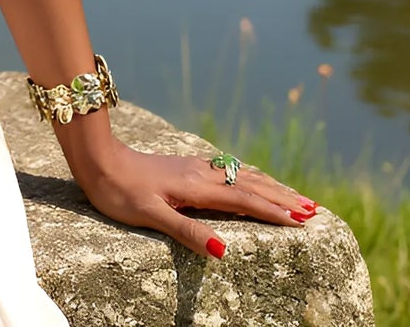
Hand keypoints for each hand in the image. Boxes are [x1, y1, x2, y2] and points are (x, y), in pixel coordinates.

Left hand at [76, 140, 318, 258]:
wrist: (96, 158)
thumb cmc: (119, 190)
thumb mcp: (150, 214)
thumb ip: (187, 232)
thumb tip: (224, 250)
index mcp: (197, 187)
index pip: (245, 201)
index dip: (275, 211)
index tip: (304, 220)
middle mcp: (200, 175)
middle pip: (249, 185)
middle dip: (281, 197)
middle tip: (312, 209)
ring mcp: (192, 169)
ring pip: (239, 176)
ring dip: (267, 186)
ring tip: (291, 195)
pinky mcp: (182, 168)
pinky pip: (225, 172)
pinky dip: (246, 178)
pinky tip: (246, 180)